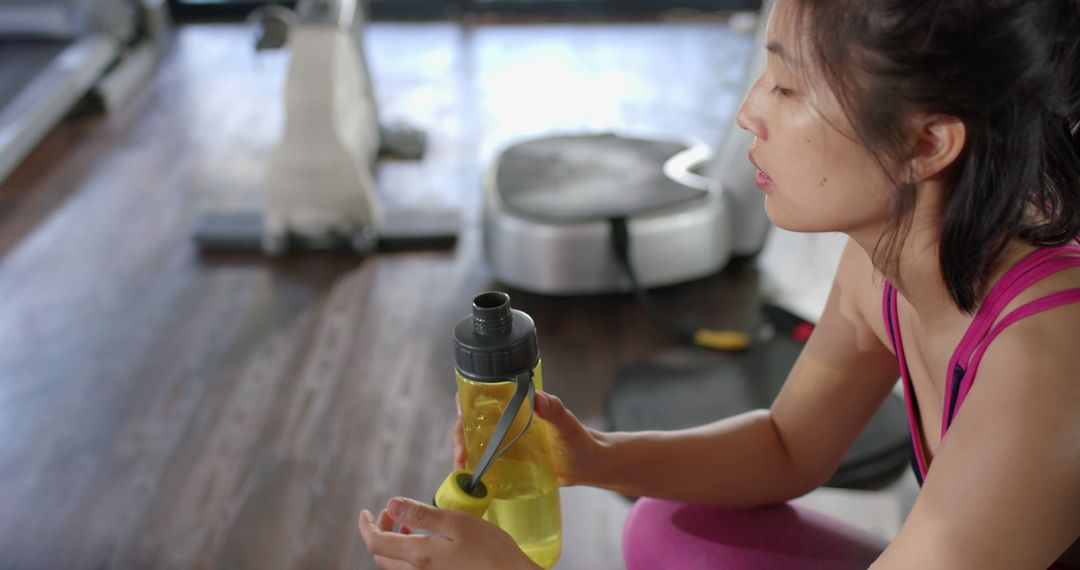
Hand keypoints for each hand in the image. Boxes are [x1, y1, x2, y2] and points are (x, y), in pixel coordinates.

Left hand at [358, 497, 539, 569]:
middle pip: (381, 556)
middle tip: (390, 513)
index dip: (366, 526)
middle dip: (380, 531)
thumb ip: (421, 514)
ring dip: (393, 544)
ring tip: (407, 526)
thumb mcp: (456, 522)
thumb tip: (391, 503)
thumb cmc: (490, 550)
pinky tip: (424, 543)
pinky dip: (407, 555)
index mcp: (418, 556)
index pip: (376, 543)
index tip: (365, 512)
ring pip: (394, 566)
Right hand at [453, 391, 608, 486]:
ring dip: (463, 453)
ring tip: (462, 469)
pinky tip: (470, 480)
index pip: (482, 396)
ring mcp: (505, 441)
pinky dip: (474, 468)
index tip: (462, 420)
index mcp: (516, 405)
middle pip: (471, 422)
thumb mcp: (566, 425)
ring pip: (474, 442)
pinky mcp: (508, 461)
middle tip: (461, 455)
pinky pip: (485, 461)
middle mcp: (506, 420)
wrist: (588, 466)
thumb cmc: (580, 441)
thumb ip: (554, 410)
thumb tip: (539, 398)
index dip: (465, 405)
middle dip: (460, 436)